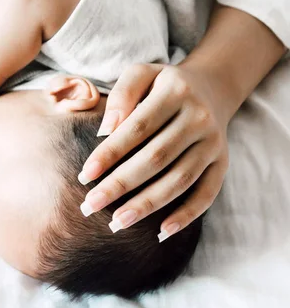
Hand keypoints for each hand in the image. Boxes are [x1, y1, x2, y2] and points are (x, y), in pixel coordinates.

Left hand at [78, 64, 230, 241]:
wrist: (211, 88)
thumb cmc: (161, 85)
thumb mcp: (141, 74)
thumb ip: (121, 94)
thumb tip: (105, 130)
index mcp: (175, 92)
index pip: (138, 127)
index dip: (110, 153)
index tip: (84, 175)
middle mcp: (199, 118)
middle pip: (156, 158)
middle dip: (120, 185)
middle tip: (90, 206)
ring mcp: (214, 143)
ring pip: (179, 180)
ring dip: (147, 205)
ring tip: (116, 223)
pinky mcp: (223, 163)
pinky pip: (208, 193)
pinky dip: (186, 215)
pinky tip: (161, 232)